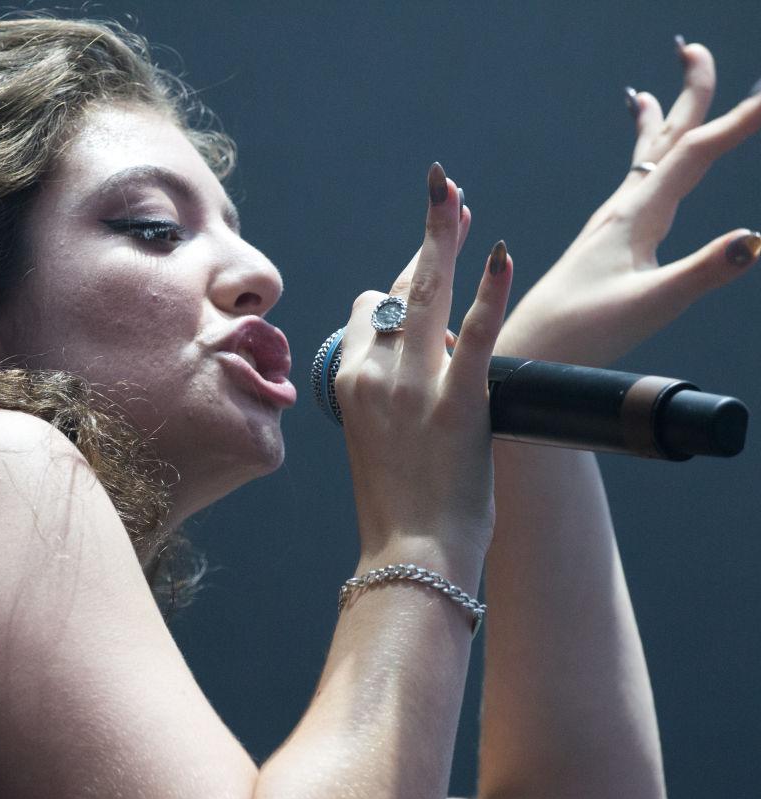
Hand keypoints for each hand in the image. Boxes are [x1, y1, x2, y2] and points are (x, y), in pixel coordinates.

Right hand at [335, 163, 511, 564]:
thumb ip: (389, 404)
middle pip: (396, 288)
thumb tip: (420, 378)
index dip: (396, 287)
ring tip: (461, 199)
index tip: (423, 265)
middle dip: (425, 237)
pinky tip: (500, 254)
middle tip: (446, 193)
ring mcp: (412, 386)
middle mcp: (373, 375)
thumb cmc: (399, 511)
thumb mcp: (376, 446)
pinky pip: (474, 333)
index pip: (367, 312)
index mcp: (347, 384)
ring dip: (444, 239)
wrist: (410, 555)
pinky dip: (490, 290)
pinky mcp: (456, 401)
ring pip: (426, 294)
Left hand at [496, 40, 760, 366]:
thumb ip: (703, 271)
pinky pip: (629, 186)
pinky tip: (640, 174)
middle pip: (663, 140)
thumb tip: (756, 241)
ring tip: (651, 91)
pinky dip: (640, 161)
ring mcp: (608, 227)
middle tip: (694, 49)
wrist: (524, 353)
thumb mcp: (651, 305)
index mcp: (635, 218)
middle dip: (687, 94)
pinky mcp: (600, 246)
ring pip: (643, 160)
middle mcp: (619, 211)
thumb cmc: (580, 333)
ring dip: (658, 122)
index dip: (738, 120)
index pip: (694, 153)